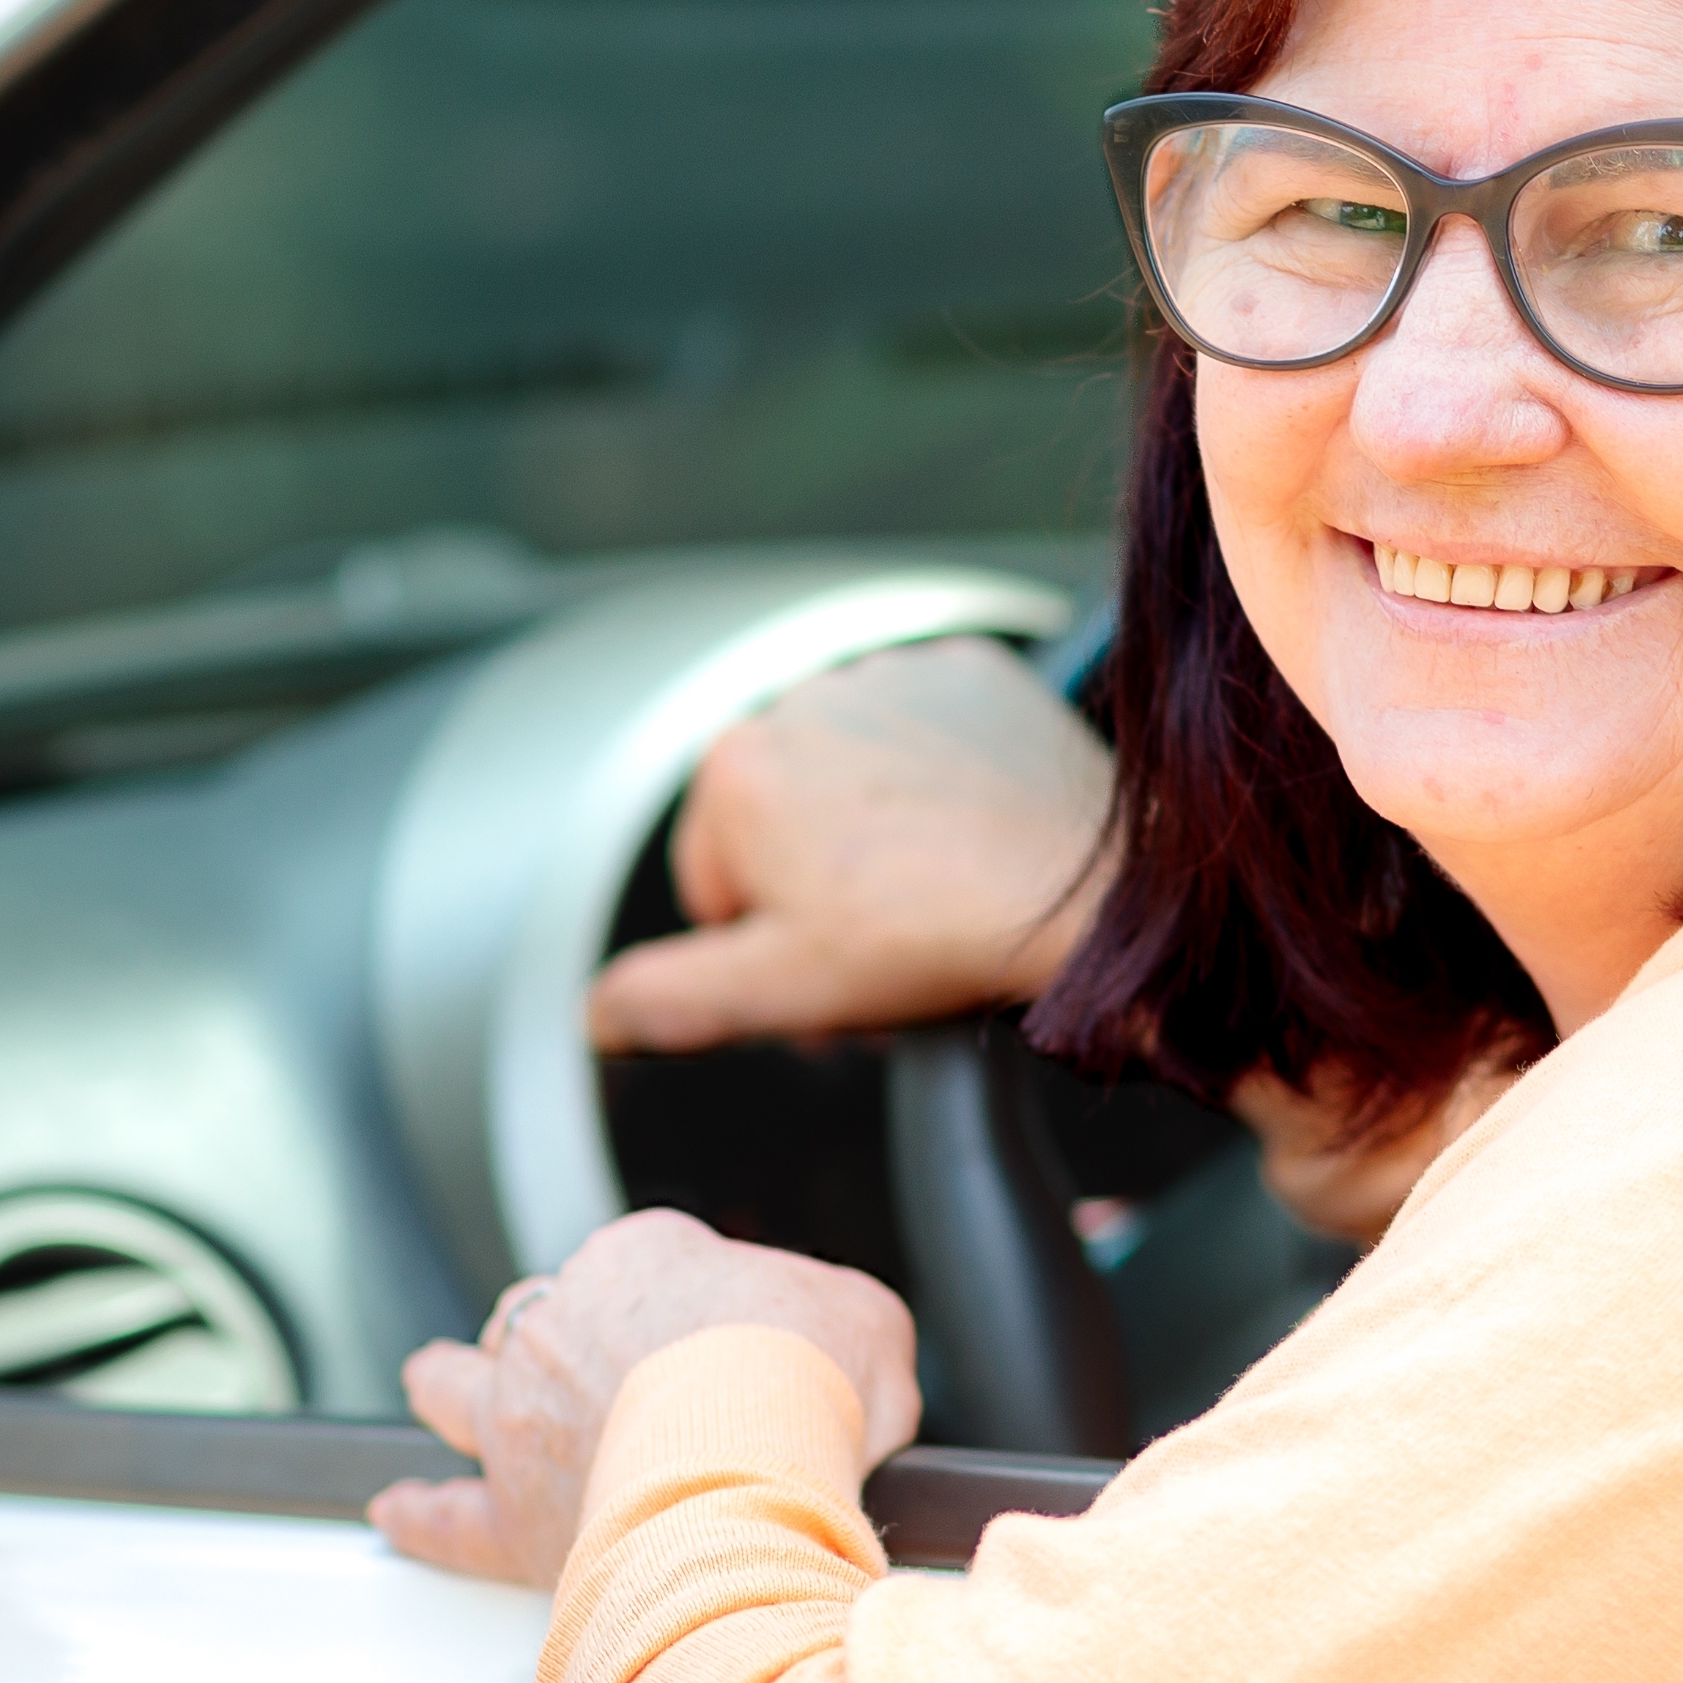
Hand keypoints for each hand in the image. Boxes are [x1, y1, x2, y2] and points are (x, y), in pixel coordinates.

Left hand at [372, 1208, 921, 1587]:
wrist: (756, 1462)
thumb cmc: (812, 1382)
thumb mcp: (869, 1319)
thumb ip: (844, 1320)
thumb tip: (854, 1355)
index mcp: (640, 1258)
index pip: (646, 1266)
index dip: (687, 1308)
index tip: (722, 1343)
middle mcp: (561, 1323)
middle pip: (543, 1318)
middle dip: (559, 1336)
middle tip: (588, 1365)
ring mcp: (522, 1415)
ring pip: (459, 1387)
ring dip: (447, 1385)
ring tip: (431, 1384)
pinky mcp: (511, 1510)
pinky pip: (447, 1515)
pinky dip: (421, 1512)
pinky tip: (397, 1509)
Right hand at [588, 639, 1115, 1053]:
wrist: (1085, 899)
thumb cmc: (935, 938)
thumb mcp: (780, 989)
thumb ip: (669, 997)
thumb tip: (597, 1011)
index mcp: (736, 769)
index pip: (717, 880)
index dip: (770, 942)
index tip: (832, 967)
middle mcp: (803, 696)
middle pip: (783, 818)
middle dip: (819, 879)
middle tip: (888, 935)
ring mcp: (891, 673)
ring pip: (853, 772)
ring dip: (874, 824)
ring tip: (933, 884)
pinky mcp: (970, 671)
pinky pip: (929, 728)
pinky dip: (940, 774)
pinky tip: (969, 829)